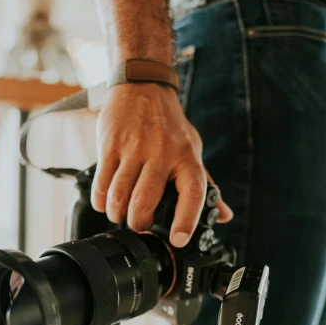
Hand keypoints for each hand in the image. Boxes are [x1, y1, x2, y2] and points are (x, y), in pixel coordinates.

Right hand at [92, 83, 232, 246]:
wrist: (142, 85)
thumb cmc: (169, 124)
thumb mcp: (192, 150)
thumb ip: (206, 185)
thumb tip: (224, 215)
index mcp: (187, 158)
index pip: (192, 193)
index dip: (186, 220)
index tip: (179, 240)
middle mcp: (162, 153)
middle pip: (144, 203)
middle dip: (138, 223)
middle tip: (138, 224)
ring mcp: (133, 149)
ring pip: (119, 197)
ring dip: (116, 215)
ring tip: (120, 214)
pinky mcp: (110, 145)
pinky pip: (101, 184)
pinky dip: (100, 201)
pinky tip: (105, 201)